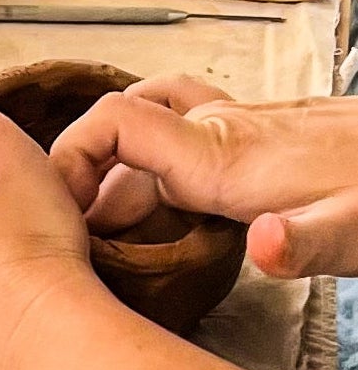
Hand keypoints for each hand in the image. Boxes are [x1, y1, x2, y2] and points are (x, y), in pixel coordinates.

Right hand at [53, 78, 357, 277]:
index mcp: (223, 155)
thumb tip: (262, 248)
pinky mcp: (258, 137)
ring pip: (151, 139)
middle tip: (84, 244)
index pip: (113, 122)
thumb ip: (306, 241)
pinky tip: (174, 207)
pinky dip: (158, 166)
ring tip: (115, 233)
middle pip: (124, 142)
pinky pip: (182, 137)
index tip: (61, 207)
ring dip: (123, 177)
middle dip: (91, 186)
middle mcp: (219, 131)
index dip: (71, 155)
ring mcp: (238, 128)